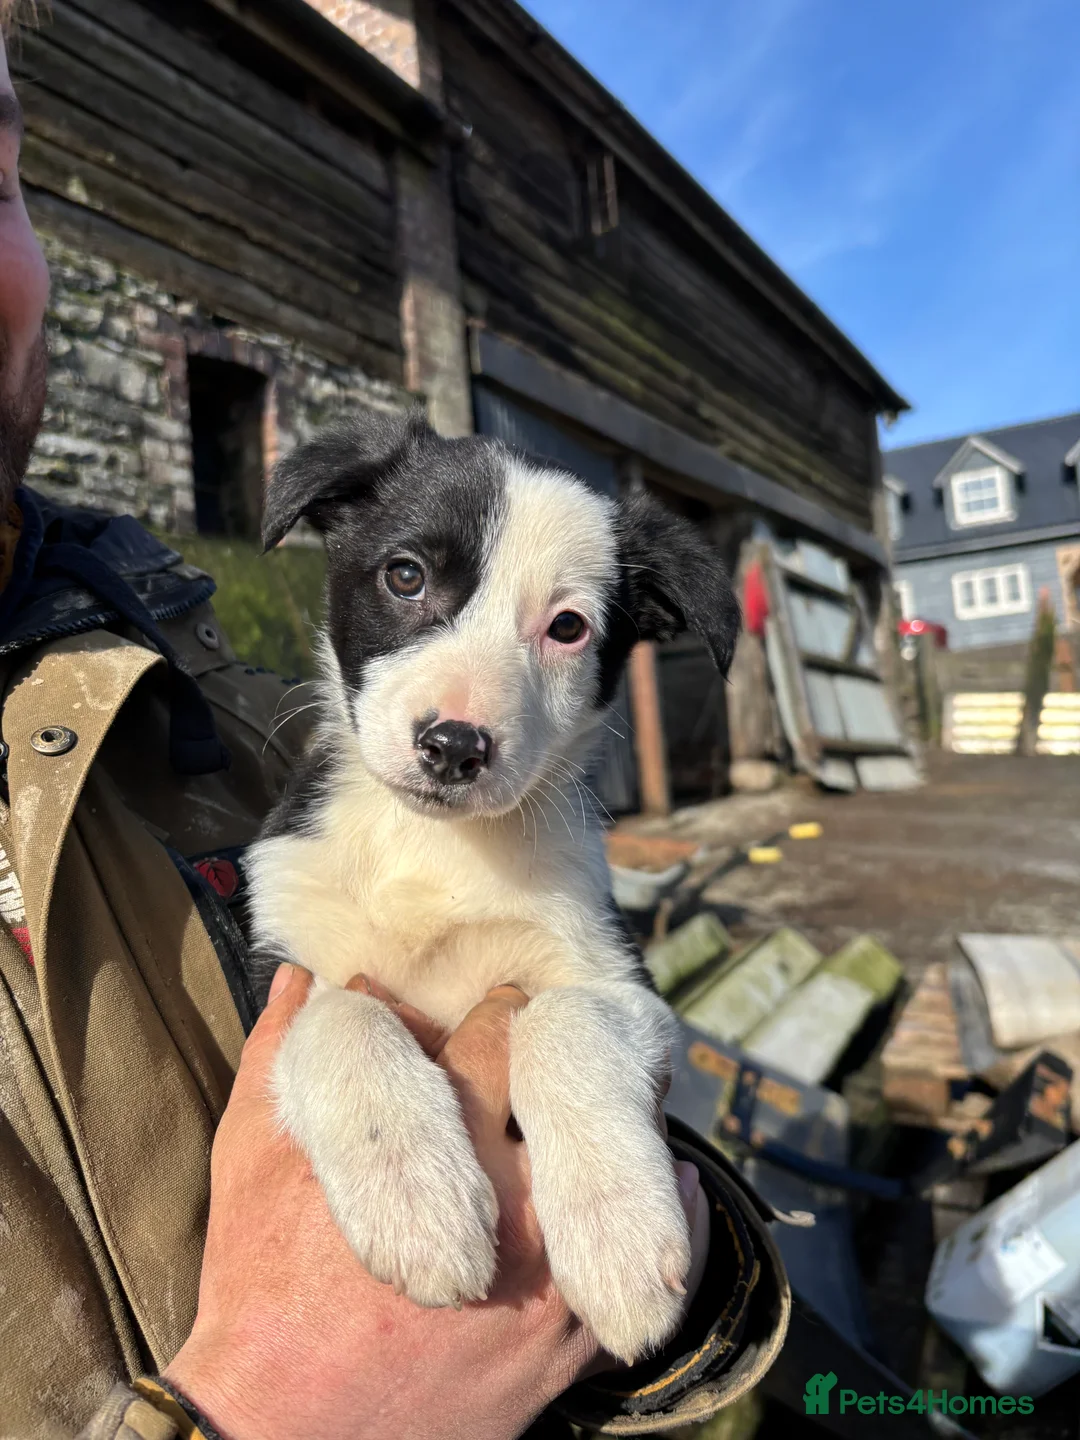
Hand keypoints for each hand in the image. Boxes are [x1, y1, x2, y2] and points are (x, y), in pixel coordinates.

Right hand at [165, 964, 705, 1439]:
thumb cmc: (261, 1294)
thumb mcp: (251, 1162)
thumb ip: (280, 1054)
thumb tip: (302, 976)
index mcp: (437, 1147)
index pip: (501, 1034)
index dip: (495, 1013)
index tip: (493, 1012)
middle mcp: (511, 1209)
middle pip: (566, 1095)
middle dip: (549, 1068)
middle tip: (546, 1055)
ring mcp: (550, 1284)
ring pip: (624, 1167)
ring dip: (610, 1133)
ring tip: (599, 1112)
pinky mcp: (570, 1349)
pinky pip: (654, 1264)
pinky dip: (664, 1215)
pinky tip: (661, 1182)